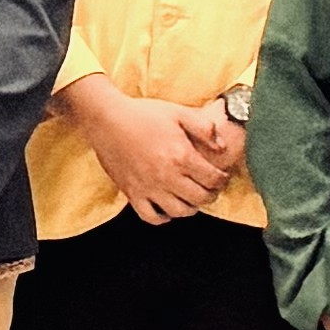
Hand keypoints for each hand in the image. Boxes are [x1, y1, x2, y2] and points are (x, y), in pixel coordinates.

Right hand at [59, 76, 233, 225]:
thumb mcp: (179, 112)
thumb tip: (222, 147)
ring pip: (178, 212)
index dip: (222, 180)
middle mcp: (166, 176)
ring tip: (192, 198)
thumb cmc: (144, 114)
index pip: (213, 179)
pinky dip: (162, 218)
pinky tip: (167, 208)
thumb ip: (205, 128)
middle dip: (211, 195)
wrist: (107, 119)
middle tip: (211, 188)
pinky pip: (150, 217)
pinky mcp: (132, 193)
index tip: (222, 176)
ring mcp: (148, 187)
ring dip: (191, 208)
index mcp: (181, 156)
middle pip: (200, 198)